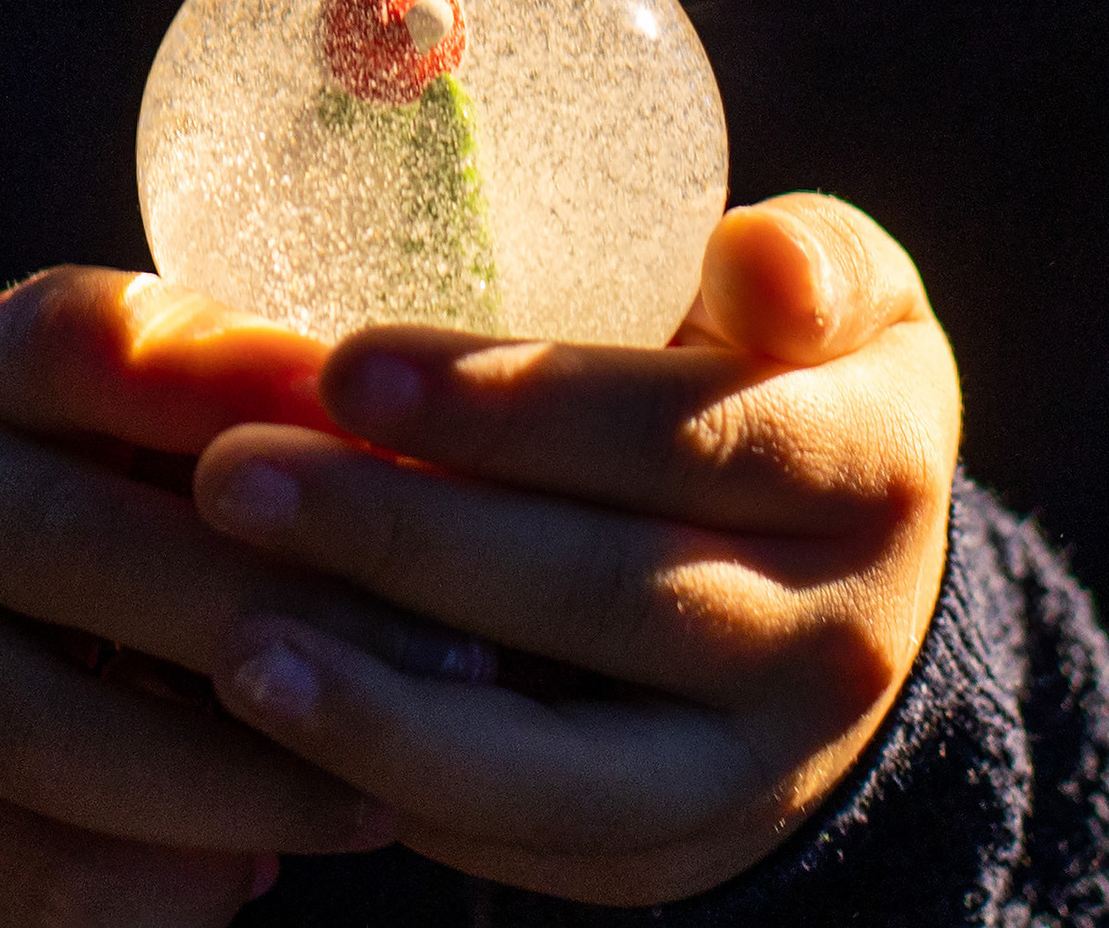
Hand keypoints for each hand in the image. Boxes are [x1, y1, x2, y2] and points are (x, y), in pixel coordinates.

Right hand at [0, 268, 453, 927]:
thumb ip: (234, 404)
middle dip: (288, 613)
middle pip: (97, 547)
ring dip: (230, 779)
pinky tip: (244, 880)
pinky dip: (134, 884)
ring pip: (52, 731)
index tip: (409, 444)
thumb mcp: (88, 394)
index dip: (254, 385)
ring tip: (376, 802)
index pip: (113, 345)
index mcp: (0, 357)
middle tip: (462, 662)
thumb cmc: (22, 473)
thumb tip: (453, 449)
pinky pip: (3, 859)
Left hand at [189, 194, 959, 906]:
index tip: (350, 360)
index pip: (685, 432)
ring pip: (562, 758)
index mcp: (875, 464)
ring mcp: (758, 767)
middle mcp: (839, 634)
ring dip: (383, 702)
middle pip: (605, 594)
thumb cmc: (792, 376)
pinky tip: (287, 719)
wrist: (850, 580)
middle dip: (405, 538)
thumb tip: (752, 259)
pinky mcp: (672, 848)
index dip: (517, 405)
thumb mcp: (842, 294)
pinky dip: (400, 781)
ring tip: (234, 637)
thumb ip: (807, 259)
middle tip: (233, 474)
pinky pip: (531, 838)